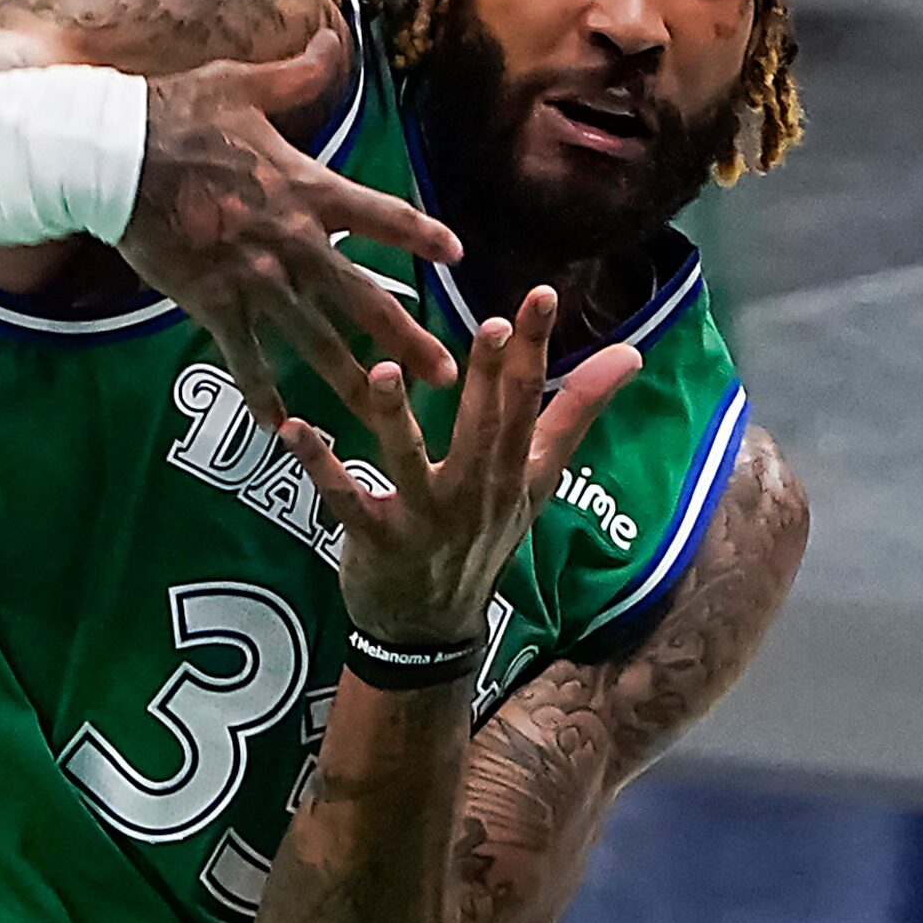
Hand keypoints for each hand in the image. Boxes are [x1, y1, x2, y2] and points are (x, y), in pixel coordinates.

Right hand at [120, 24, 465, 425]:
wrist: (115, 155)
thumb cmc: (176, 114)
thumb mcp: (243, 82)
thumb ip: (298, 72)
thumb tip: (331, 39)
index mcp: (307, 187)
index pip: (384, 216)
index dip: (422, 235)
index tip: (456, 255)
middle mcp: (292, 240)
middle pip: (364, 299)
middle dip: (409, 340)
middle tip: (449, 373)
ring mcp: (254, 278)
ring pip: (317, 341)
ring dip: (356, 380)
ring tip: (389, 415)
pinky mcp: (212, 303)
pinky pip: (246, 359)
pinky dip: (265, 396)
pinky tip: (284, 428)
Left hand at [279, 289, 643, 649]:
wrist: (434, 627)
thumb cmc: (484, 535)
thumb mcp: (538, 480)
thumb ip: (575, 415)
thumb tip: (630, 353)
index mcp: (513, 470)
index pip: (530, 401)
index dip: (536, 349)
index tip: (541, 294)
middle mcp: (475, 491)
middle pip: (484, 427)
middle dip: (488, 376)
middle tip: (491, 323)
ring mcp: (425, 518)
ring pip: (410, 461)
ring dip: (395, 416)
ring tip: (383, 371)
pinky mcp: (376, 540)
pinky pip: (345, 498)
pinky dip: (318, 465)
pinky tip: (291, 428)